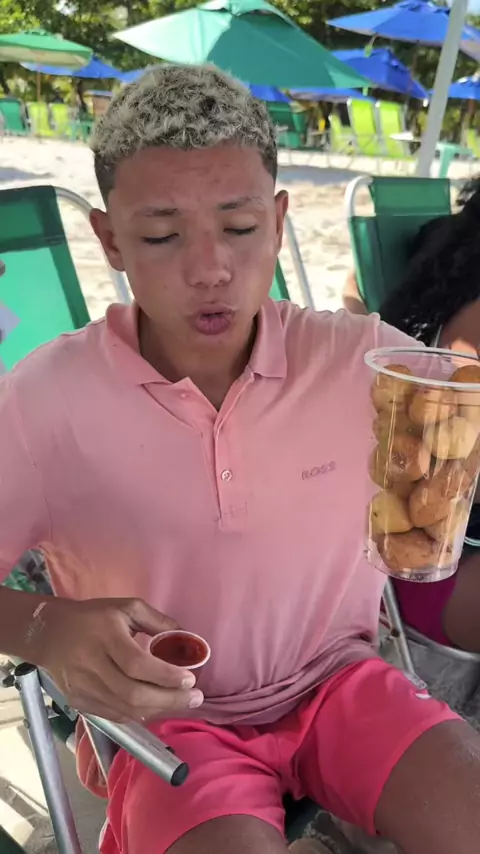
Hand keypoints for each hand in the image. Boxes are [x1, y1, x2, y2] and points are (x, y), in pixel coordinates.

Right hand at [36, 597, 203, 721]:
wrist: (49, 633)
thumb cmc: (94, 617)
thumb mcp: (126, 607)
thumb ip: (157, 621)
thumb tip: (187, 638)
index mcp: (104, 636)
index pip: (136, 664)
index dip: (165, 675)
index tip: (190, 678)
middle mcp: (92, 665)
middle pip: (133, 694)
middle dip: (169, 699)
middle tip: (195, 697)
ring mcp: (83, 688)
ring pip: (125, 710)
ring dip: (158, 709)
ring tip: (181, 702)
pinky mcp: (79, 703)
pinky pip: (114, 715)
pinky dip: (139, 714)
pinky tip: (156, 706)